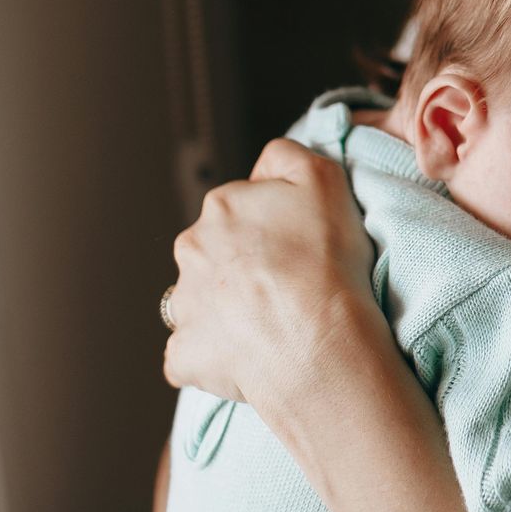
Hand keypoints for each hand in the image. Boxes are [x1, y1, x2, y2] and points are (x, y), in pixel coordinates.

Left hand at [163, 138, 381, 411]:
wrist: (318, 343)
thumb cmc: (327, 264)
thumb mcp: (325, 178)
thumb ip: (288, 155)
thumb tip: (265, 164)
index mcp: (221, 207)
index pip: (239, 209)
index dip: (271, 228)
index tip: (297, 246)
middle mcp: (192, 249)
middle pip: (215, 253)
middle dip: (242, 266)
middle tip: (287, 285)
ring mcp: (183, 305)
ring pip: (202, 300)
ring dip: (228, 309)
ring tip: (272, 323)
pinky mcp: (184, 353)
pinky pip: (193, 352)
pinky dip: (216, 354)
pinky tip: (250, 355)